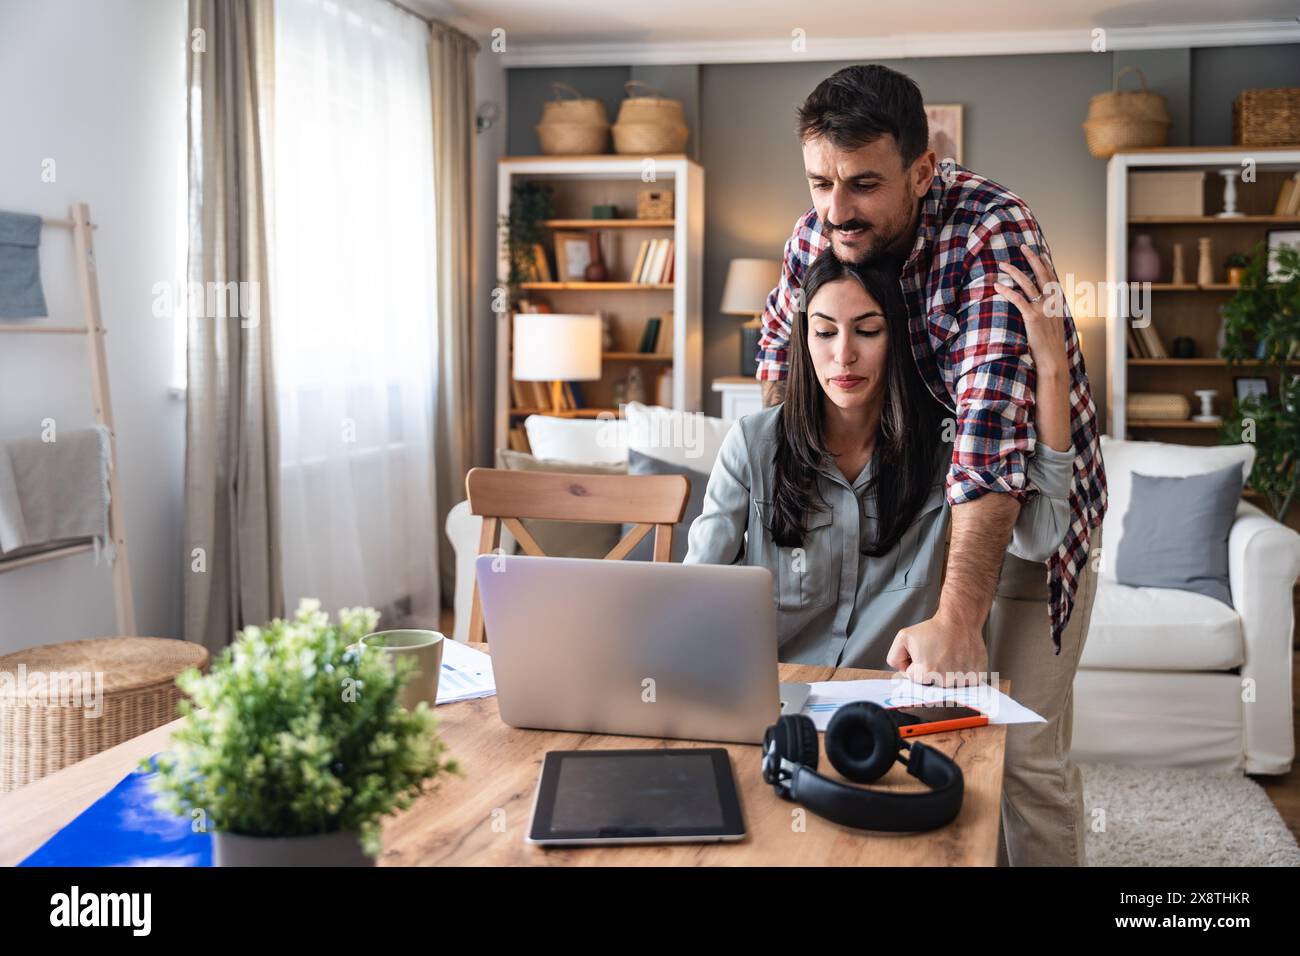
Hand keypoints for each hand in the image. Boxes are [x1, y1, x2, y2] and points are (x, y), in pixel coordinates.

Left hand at [886, 613, 988, 686]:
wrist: (960, 620)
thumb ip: (895, 658)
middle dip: (930, 669)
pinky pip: (964, 682)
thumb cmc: (933, 628)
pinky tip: (960, 658)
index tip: (924, 652)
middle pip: (930, 682)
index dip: (916, 663)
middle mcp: (944, 681)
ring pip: (947, 683)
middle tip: (937, 653)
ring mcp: (962, 680)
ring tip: (949, 654)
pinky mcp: (975, 677)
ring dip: (947, 672)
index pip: (914, 677)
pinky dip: (962, 672)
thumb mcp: (903, 637)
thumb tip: (904, 672)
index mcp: (925, 673)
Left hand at [997, 244, 1067, 377]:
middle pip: (1042, 274)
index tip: (1040, 252)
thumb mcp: (1053, 328)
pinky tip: (998, 285)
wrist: (1053, 362)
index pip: (1052, 279)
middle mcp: (1052, 303)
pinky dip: (1007, 291)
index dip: (1046, 264)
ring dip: (1015, 271)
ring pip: (1028, 284)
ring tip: (1003, 264)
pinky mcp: (1032, 318)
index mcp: (1058, 304)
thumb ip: (1049, 316)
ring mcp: (1043, 310)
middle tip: (1023, 246)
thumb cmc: (1051, 348)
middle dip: (1033, 258)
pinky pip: (1018, 300)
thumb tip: (1042, 311)